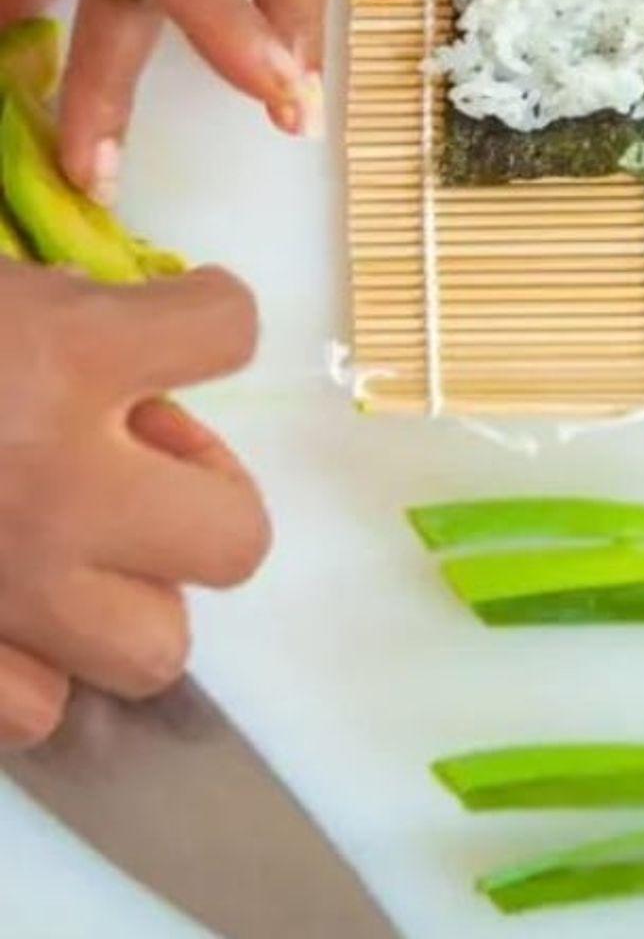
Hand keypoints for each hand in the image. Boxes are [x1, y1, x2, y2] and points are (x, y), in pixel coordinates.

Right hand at [0, 262, 270, 749]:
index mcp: (70, 359)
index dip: (209, 315)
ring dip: (131, 597)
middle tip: (137, 466)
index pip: (232, 328)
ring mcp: (8, 589)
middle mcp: (61, 485)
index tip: (178, 321)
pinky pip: (45, 709)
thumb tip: (155, 363)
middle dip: (202, 499)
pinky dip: (35, 667)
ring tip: (77, 549)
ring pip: (156, 649)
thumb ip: (85, 320)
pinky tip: (6, 610)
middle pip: (239, 538)